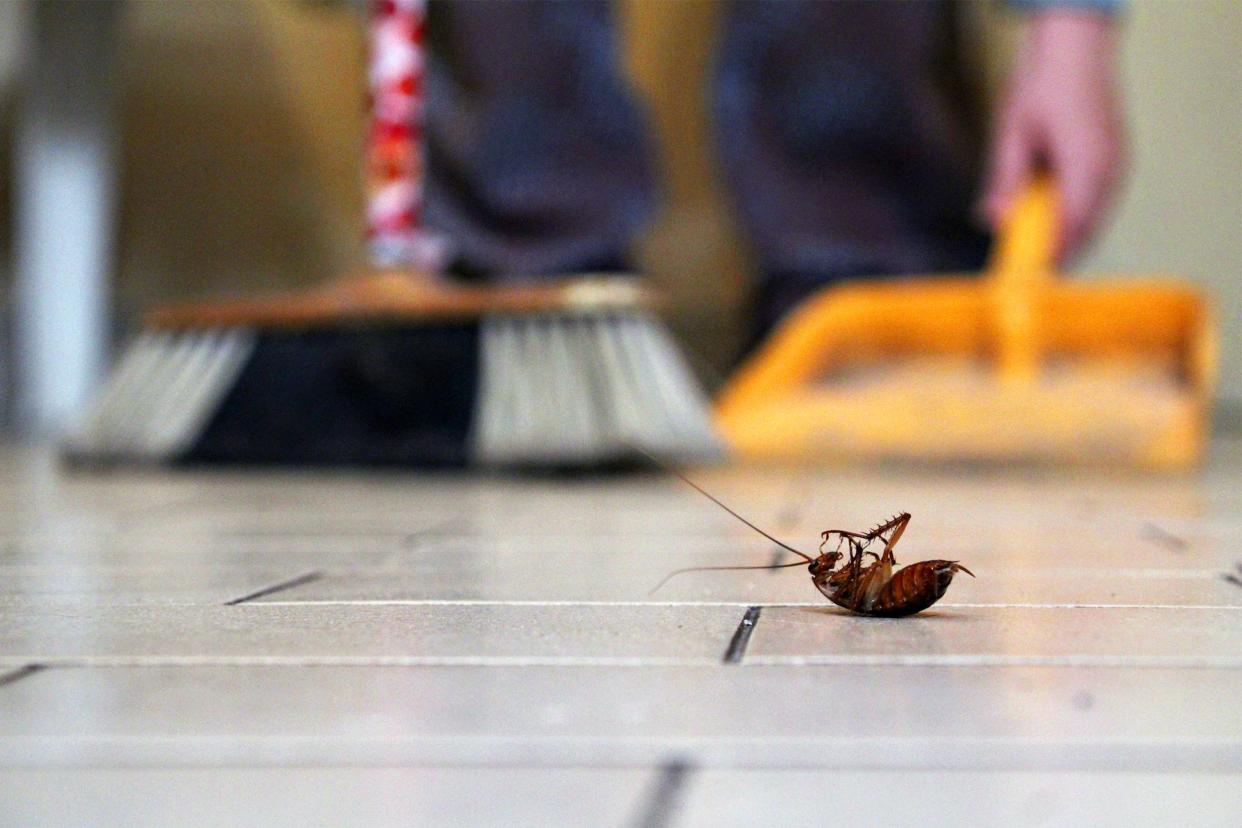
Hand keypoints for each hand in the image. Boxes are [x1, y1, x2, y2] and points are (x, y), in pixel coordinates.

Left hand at [981, 11, 1125, 261]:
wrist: (1074, 47)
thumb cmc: (1040, 86)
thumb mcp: (1011, 133)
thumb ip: (1004, 180)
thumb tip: (992, 220)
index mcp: (1085, 161)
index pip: (1073, 222)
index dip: (1054, 254)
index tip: (1031, 278)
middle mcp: (1108, 168)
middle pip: (1088, 226)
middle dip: (1061, 253)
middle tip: (1030, 276)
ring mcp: (1116, 164)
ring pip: (1095, 216)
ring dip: (1070, 236)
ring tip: (1039, 257)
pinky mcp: (1114, 160)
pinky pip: (1098, 200)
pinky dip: (1077, 217)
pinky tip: (1052, 223)